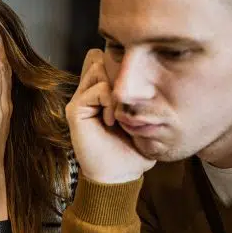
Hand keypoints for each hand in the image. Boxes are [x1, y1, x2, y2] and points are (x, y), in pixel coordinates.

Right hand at [66, 50, 154, 183]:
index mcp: (102, 94)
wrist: (118, 173)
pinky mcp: (75, 111)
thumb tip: (157, 76)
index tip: (136, 83)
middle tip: (129, 99)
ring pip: (99, 69)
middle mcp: (88, 94)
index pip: (104, 60)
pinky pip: (96, 90)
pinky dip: (109, 103)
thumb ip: (143, 98)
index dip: (119, 63)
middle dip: (120, 73)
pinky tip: (112, 120)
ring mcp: (80, 101)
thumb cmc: (132, 149)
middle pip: (101, 58)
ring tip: (121, 112)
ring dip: (116, 88)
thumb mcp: (143, 118)